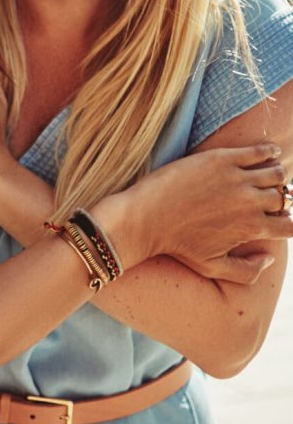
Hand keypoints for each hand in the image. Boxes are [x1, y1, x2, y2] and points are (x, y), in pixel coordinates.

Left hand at [113, 144, 292, 282]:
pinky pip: (258, 151)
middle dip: (280, 198)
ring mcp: (237, 178)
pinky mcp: (221, 159)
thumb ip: (247, 271)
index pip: (289, 226)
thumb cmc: (174, 244)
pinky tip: (271, 152)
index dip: (286, 222)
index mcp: (252, 228)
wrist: (145, 217)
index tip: (277, 218)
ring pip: (275, 174)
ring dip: (277, 175)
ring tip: (271, 174)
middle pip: (282, 198)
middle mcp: (250, 203)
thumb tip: (270, 258)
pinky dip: (269, 152)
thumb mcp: (211, 267)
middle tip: (271, 195)